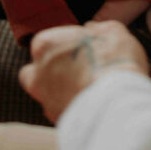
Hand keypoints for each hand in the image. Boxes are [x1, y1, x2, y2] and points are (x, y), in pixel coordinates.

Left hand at [19, 21, 148, 122]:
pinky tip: (91, 104)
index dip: (66, 43)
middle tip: (77, 69)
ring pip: (48, 94)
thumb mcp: (113, 31)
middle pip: (36, 70)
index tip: (84, 47)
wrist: (114, 103)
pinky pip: (61, 111)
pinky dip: (71, 107)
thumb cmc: (112, 60)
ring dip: (61, 90)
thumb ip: (97, 28)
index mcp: (45, 45)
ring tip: (87, 89)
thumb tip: (91, 29)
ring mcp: (45, 100)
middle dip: (51, 70)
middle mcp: (37, 73)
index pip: (48, 41)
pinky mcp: (56, 121)